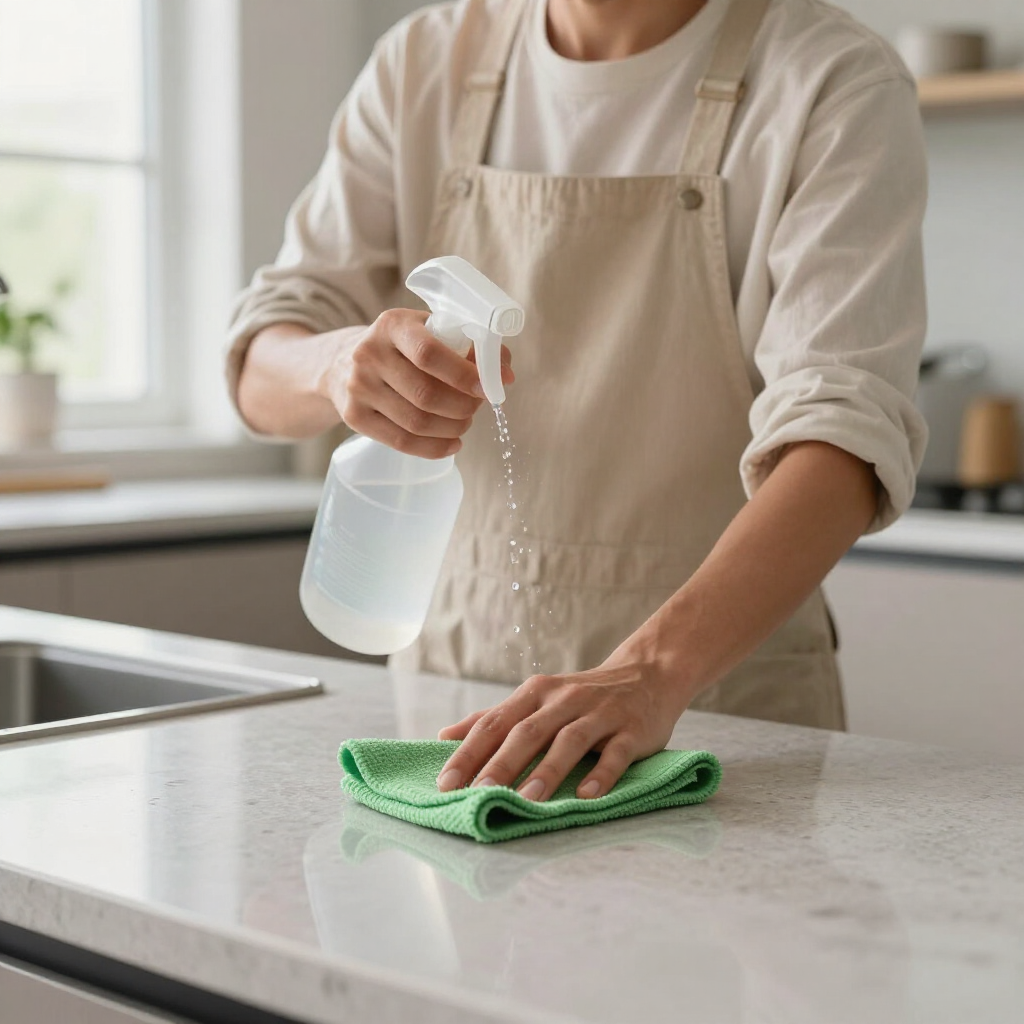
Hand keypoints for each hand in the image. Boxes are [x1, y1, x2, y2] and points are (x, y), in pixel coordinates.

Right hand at [329, 308, 512, 459]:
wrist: (341, 362)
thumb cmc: (402, 347)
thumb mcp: (428, 331)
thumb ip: (470, 345)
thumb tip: (505, 375)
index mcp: (392, 325)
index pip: (430, 354)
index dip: (465, 375)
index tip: (489, 388)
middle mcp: (369, 354)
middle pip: (426, 394)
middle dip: (463, 406)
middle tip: (477, 407)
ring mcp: (357, 388)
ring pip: (417, 422)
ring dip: (453, 428)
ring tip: (464, 422)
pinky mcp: (354, 417)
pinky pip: (401, 442)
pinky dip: (434, 448)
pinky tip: (452, 443)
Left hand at [435, 650, 692, 800]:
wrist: (646, 674)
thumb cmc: (580, 696)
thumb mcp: (536, 699)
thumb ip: (494, 718)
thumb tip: (445, 736)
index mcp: (534, 694)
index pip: (494, 723)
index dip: (468, 753)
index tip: (445, 784)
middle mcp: (563, 700)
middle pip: (526, 732)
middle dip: (500, 764)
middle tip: (477, 795)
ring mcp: (599, 713)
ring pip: (569, 740)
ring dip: (547, 770)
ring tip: (526, 800)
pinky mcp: (632, 729)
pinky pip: (616, 752)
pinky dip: (601, 773)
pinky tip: (586, 795)